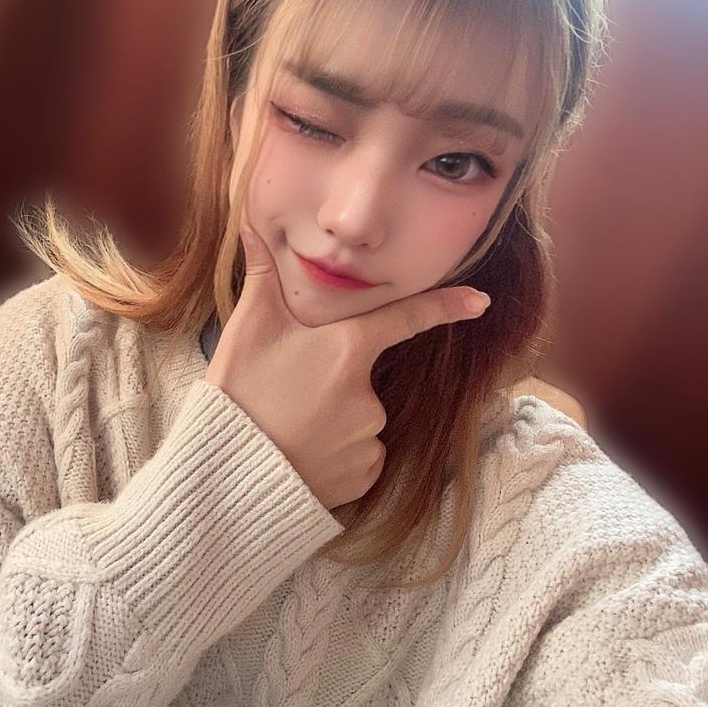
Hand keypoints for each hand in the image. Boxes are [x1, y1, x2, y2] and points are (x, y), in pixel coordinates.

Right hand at [204, 222, 490, 511]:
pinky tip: (303, 456)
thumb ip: (261, 277)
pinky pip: (360, 456)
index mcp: (346, 349)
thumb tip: (250, 229)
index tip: (481, 301)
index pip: (406, 319)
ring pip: (360, 420)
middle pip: (361, 376)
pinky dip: (338, 455)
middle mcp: (368, 394)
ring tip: (289, 428)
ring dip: (334, 421)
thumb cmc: (237, 394)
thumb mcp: (246, 330)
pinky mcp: (364, 477)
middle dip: (333, 381)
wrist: (226, 471)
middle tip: (286, 394)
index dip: (446, 306)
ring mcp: (369, 438)